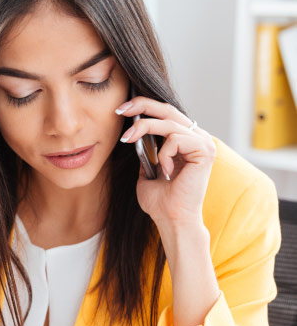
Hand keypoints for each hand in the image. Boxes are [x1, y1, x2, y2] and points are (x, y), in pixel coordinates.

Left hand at [116, 96, 216, 231]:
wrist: (172, 220)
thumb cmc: (160, 202)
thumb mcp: (146, 173)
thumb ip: (145, 154)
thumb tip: (134, 135)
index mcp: (184, 141)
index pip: (165, 114)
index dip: (144, 107)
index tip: (121, 109)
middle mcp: (196, 138)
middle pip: (168, 110)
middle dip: (142, 105)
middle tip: (120, 109)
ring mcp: (202, 143)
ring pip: (169, 122)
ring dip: (144, 128)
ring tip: (128, 141)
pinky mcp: (205, 150)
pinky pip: (177, 138)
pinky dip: (164, 154)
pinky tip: (166, 172)